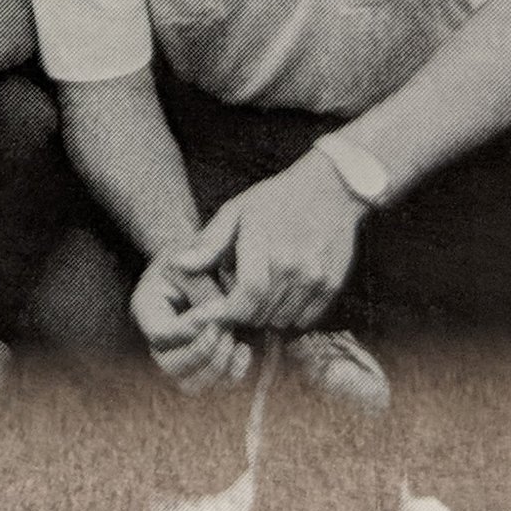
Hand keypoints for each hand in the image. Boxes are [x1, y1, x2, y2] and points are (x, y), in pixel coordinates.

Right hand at [130, 245, 250, 394]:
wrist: (207, 259)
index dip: (189, 328)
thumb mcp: (195, 253)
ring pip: (190, 386)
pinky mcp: (202, 367)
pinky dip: (233, 375)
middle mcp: (156, 341)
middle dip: (204, 351)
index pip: (161, 333)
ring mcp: (178, 357)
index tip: (214, 312)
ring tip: (233, 340)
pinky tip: (244, 349)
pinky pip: (214, 390)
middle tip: (223, 329)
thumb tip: (216, 315)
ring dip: (217, 367)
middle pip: (171, 367)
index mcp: (146, 308)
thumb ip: (203, 286)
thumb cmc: (199, 251)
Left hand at [176, 150, 366, 334]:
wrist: (331, 188)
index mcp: (266, 248)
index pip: (244, 300)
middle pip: (261, 315)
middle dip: (243, 315)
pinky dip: (290, 317)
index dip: (227, 314)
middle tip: (234, 301)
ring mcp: (316, 279)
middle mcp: (293, 268)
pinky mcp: (332, 286)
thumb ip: (208, 243)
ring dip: (266, 317)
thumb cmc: (277, 199)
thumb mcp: (237, 211)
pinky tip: (282, 297)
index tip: (213, 314)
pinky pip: (306, 320)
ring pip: (283, 322)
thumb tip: (178, 265)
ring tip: (259, 296)